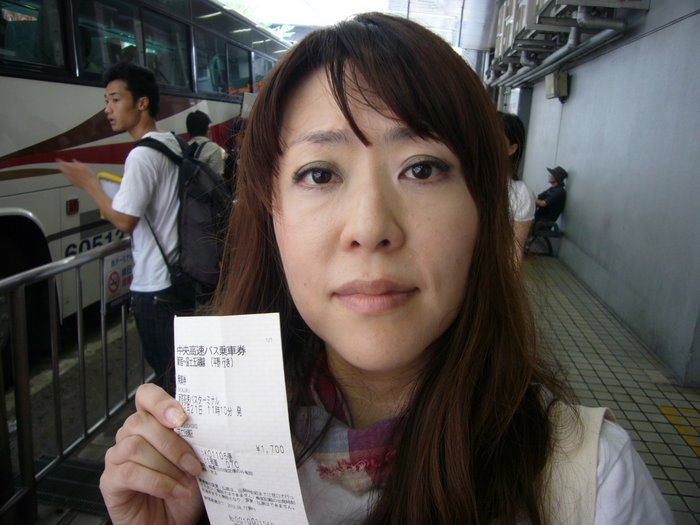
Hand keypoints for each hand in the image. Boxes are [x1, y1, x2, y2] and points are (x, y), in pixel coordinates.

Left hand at [56, 159, 96, 189]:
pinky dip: (66, 174)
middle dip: (60, 166)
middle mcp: (70, 173)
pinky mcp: (71, 181)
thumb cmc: (88, 175)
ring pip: (64, 173)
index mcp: (73, 168)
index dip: (60, 161)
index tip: (58, 159)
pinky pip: (67, 177)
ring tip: (62, 168)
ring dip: (63, 170)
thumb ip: (78, 163)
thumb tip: (73, 160)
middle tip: (59, 164)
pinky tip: (68, 174)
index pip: (64, 163)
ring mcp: (70, 178)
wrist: (89, 184)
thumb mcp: (84, 167)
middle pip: (62, 168)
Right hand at [100, 383, 204, 524]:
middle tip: (194, 464)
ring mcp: (116, 457)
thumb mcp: (196, 460)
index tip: (181, 418)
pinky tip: (173, 491)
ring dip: (166, 465)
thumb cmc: (184, 488)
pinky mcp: (110, 481)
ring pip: (134, 446)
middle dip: (173, 444)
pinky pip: (130, 473)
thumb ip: (194, 440)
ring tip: (185, 481)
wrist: (174, 522)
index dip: (161, 402)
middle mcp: (130, 435)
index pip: (146, 395)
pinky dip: (157, 482)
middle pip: (140, 421)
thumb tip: (206, 426)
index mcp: (152, 422)